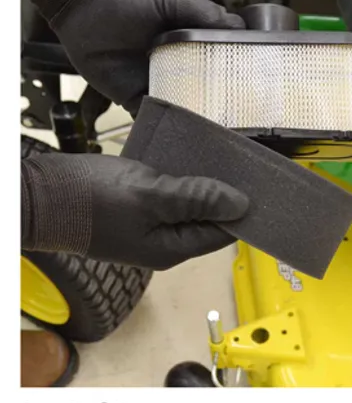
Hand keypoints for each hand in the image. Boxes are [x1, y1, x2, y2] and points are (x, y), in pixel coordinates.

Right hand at [22, 154, 248, 269]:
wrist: (39, 196)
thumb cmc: (89, 199)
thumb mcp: (151, 195)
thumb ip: (197, 199)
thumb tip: (241, 205)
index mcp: (172, 248)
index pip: (222, 232)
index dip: (242, 209)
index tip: (261, 184)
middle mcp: (162, 242)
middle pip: (207, 218)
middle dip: (224, 193)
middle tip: (242, 163)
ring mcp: (146, 226)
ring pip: (186, 204)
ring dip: (200, 183)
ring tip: (218, 155)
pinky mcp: (132, 208)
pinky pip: (166, 195)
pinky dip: (177, 177)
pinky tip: (184, 156)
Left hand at [23, 0, 243, 115]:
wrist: (84, 8)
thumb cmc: (125, 0)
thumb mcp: (169, 1)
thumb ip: (200, 11)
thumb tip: (234, 23)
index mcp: (185, 48)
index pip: (212, 70)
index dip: (226, 82)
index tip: (242, 94)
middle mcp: (172, 69)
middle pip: (197, 96)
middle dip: (209, 109)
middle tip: (225, 119)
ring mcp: (152, 85)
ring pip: (174, 110)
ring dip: (185, 119)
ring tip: (201, 128)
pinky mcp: (131, 98)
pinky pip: (148, 116)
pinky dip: (157, 124)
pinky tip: (169, 127)